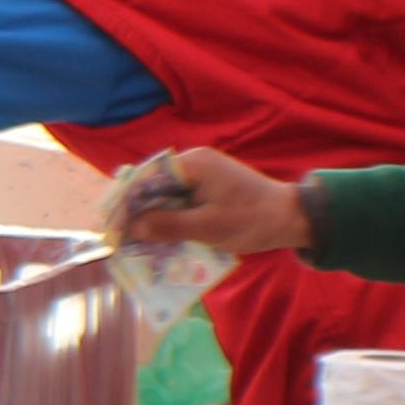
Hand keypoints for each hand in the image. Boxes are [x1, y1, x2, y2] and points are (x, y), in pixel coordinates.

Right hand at [110, 146, 306, 256]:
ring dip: (149, 217)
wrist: (292, 218)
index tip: (112, 228)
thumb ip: (168, 226)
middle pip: (151, 185)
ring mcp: (201, 175)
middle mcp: (193, 163)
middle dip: (133, 211)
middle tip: (117, 237)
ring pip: (163, 194)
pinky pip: (177, 200)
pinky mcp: (207, 188)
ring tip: (132, 241)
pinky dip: (166, 218)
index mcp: (193, 164)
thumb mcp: (208, 227)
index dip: (125, 204)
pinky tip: (157, 237)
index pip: (146, 179)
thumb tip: (132, 228)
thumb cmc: (252, 220)